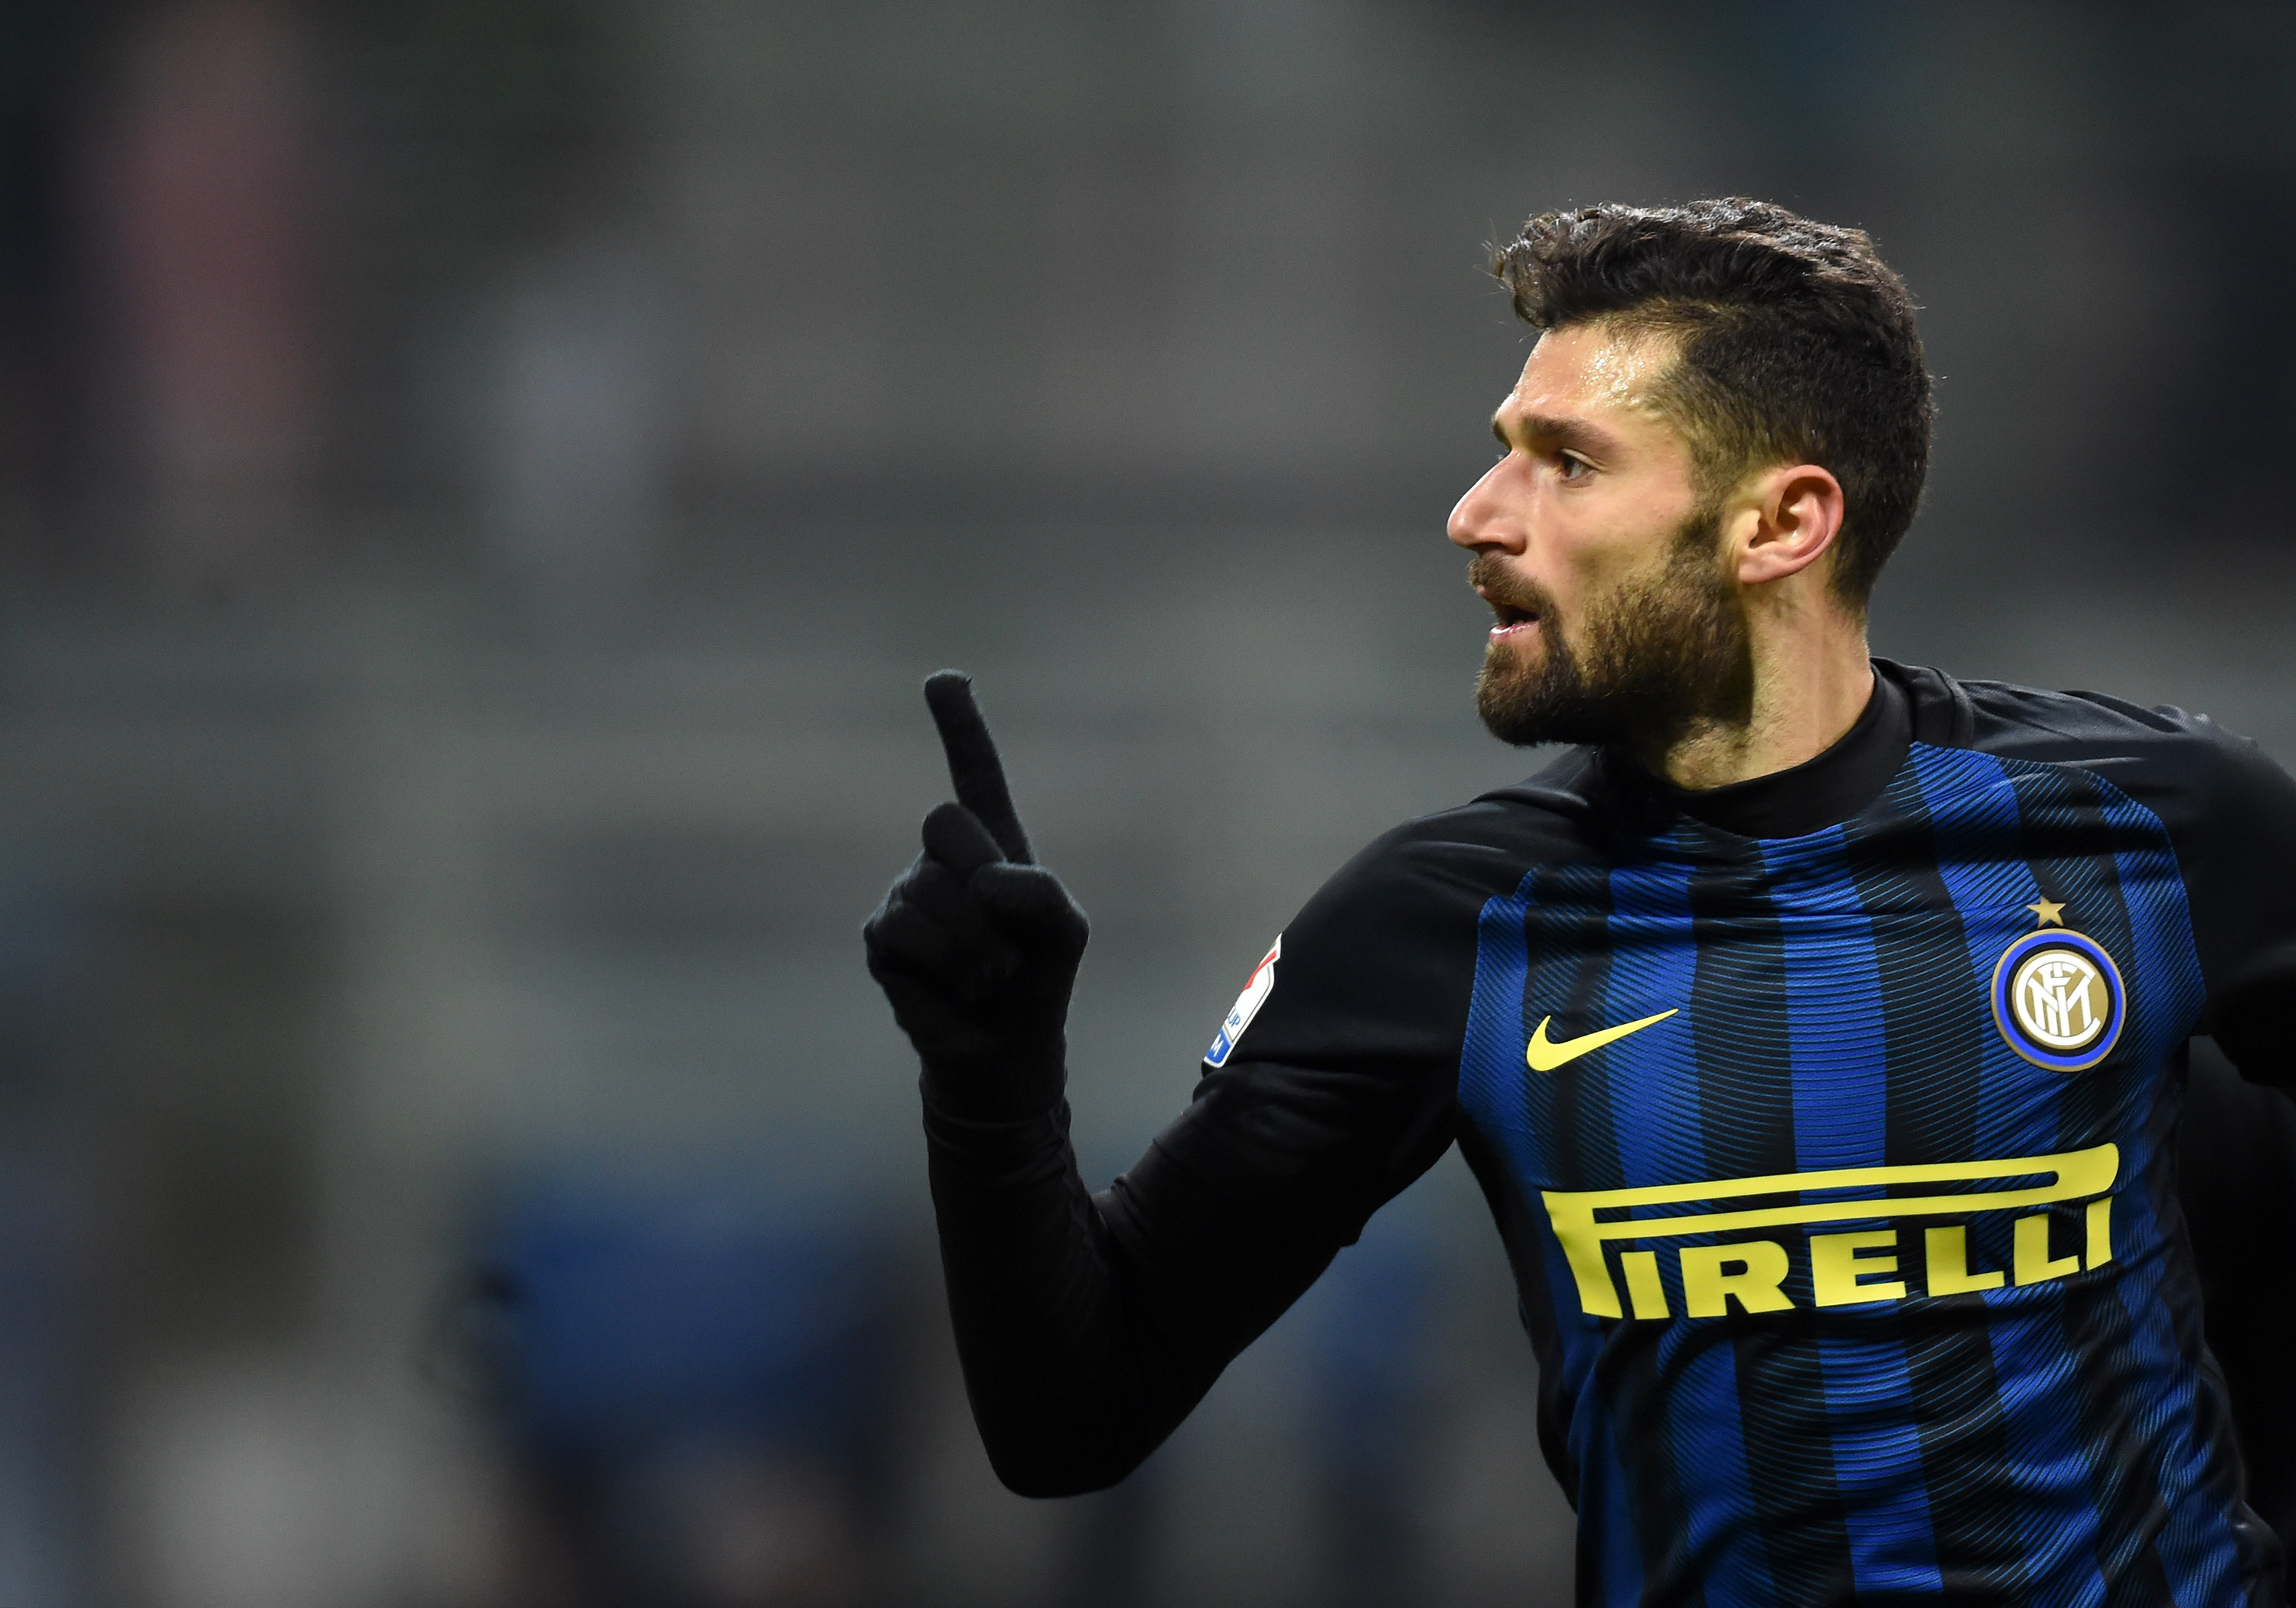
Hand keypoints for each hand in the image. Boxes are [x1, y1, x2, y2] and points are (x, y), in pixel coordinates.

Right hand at [864, 672, 1088, 1108]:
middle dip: (983, 878)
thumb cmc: (1038, 979)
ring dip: (974, 943)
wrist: (1004, 1050)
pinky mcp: (880, 934)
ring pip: (930, 888)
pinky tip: (957, 986)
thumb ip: (1039, 893)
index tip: (943, 679)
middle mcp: (942, 855)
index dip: (959, 725)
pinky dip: (946, 963)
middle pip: (945, 820)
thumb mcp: (1065, 931)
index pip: (974, 771)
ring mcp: (905, 890)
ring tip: (989, 975)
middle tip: (1009, 941)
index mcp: (994, 840)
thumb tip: (980, 882)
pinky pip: (906, 929)